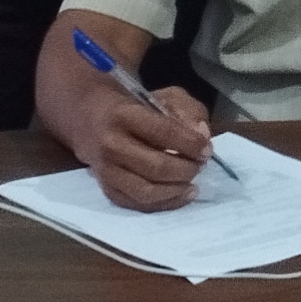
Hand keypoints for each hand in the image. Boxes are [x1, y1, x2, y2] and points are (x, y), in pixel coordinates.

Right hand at [85, 86, 219, 212]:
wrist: (93, 120)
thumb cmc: (137, 108)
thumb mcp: (166, 97)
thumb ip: (189, 111)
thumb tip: (203, 136)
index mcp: (124, 115)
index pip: (164, 132)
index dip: (191, 144)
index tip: (207, 150)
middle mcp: (111, 144)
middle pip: (156, 166)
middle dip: (186, 169)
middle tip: (200, 166)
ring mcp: (106, 171)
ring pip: (146, 191)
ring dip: (176, 190)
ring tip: (193, 183)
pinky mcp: (107, 189)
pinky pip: (138, 204)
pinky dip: (165, 203)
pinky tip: (181, 194)